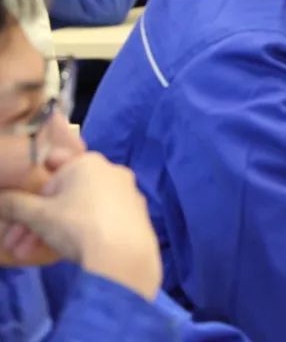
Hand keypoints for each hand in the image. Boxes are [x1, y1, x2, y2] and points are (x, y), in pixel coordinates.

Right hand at [0, 153, 160, 299]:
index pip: (49, 172)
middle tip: (16, 246)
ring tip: (32, 255)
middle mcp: (112, 172)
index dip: (28, 196)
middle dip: (36, 222)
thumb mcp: (37, 215)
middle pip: (64, 196)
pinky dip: (83, 234)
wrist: (124, 257)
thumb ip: (14, 204)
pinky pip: (102, 220)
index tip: (15, 220)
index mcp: (88, 162)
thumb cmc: (77, 225)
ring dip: (53, 231)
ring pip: (81, 210)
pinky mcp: (137, 216)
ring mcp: (128, 194)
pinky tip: (68, 253)